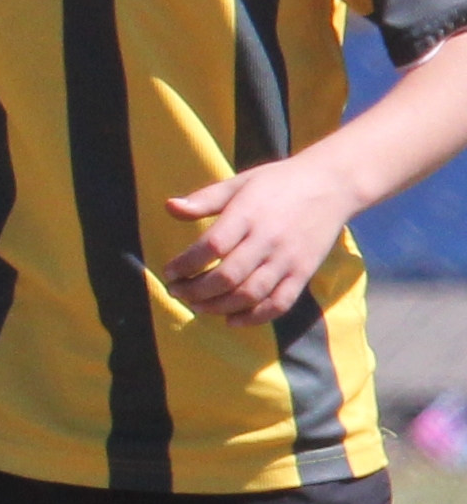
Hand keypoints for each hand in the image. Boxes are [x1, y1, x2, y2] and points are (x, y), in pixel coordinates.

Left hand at [167, 155, 356, 324]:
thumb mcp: (240, 183)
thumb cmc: (278, 182)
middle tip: (177, 292)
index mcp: (249, 214)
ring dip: (219, 307)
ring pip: (251, 294)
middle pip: (228, 276)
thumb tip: (169, 207)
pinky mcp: (304, 272)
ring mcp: (289, 259)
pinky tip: (232, 321)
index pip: (211, 247)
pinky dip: (255, 318)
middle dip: (196, 291)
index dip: (186, 264)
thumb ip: (205, 199)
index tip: (169, 272)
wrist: (333, 184)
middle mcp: (269, 239)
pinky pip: (280, 303)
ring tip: (197, 305)